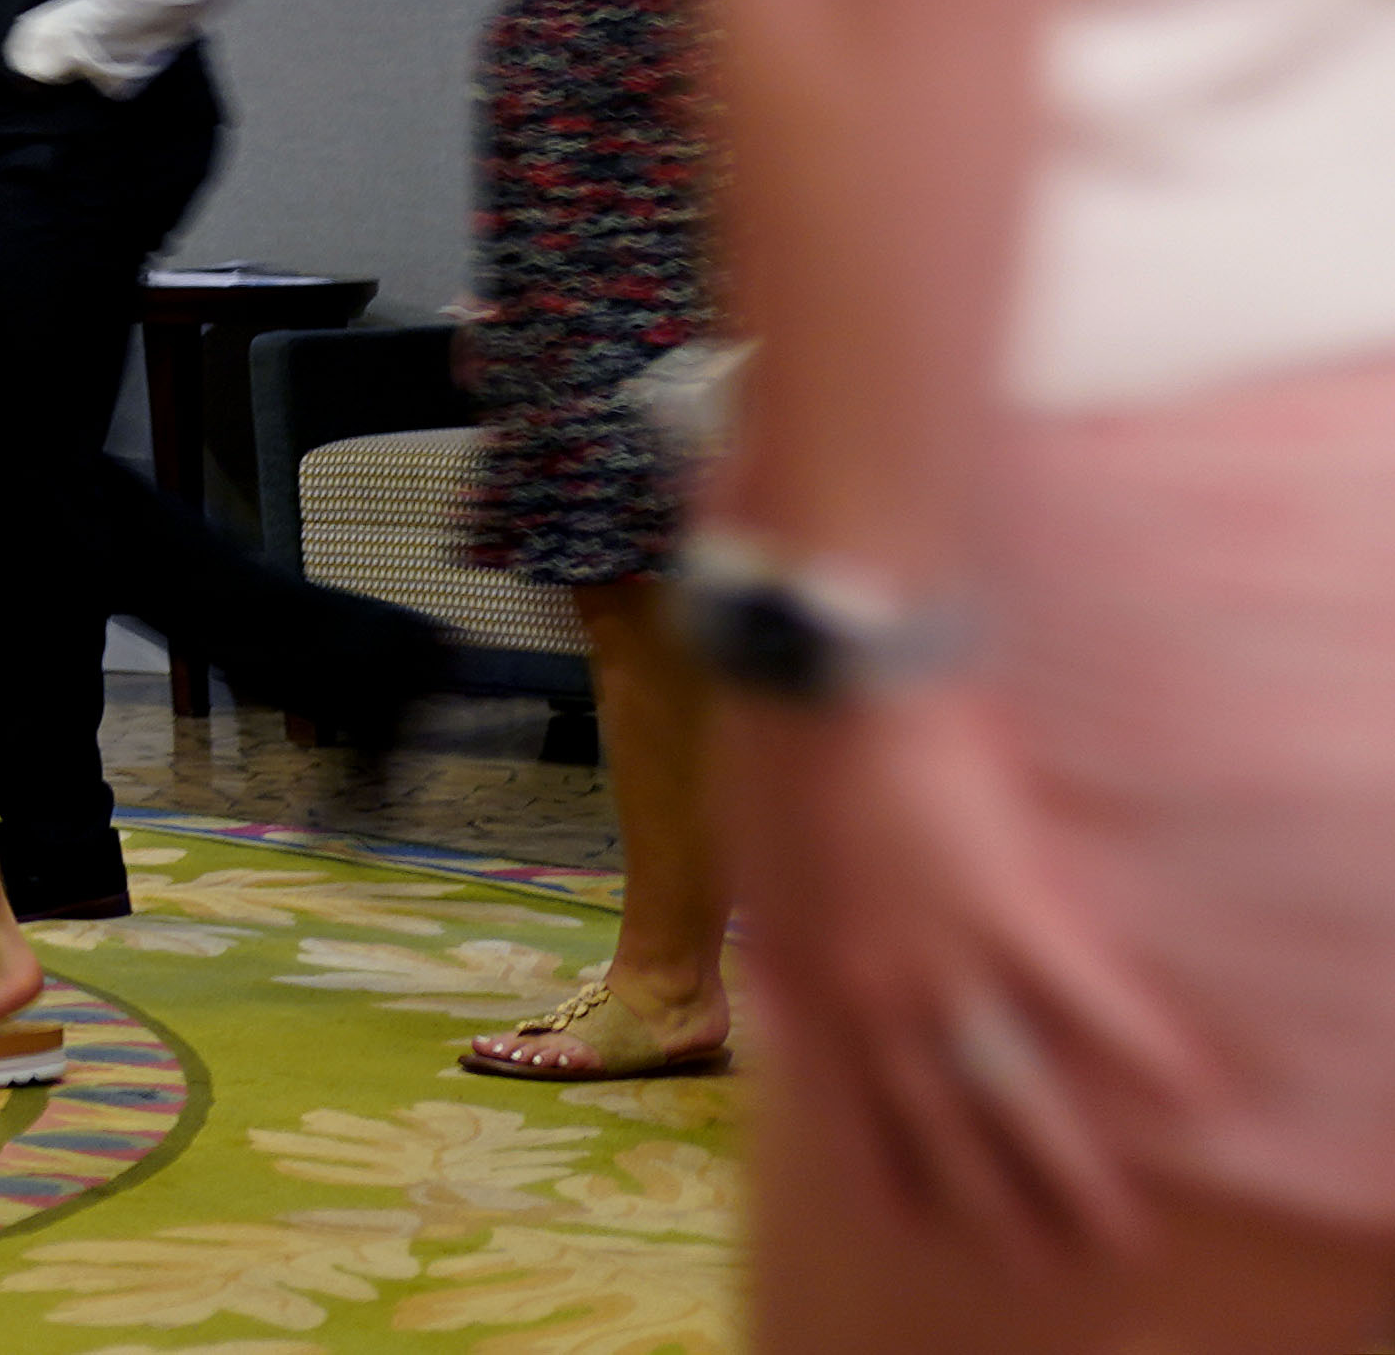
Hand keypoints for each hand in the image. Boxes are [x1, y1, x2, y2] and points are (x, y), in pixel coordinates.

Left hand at [713, 677, 1208, 1266]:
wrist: (815, 676)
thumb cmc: (771, 756)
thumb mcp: (751, 875)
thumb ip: (778, 948)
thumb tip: (784, 993)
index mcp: (804, 990)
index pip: (853, 1120)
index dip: (898, 1181)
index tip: (932, 1229)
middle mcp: (873, 1000)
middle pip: (948, 1134)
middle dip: (1000, 1211)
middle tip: (1049, 1263)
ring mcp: (942, 963)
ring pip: (1019, 1097)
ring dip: (1073, 1172)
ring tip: (1116, 1229)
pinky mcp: (1008, 912)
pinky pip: (1088, 1003)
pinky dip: (1142, 1051)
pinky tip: (1189, 1095)